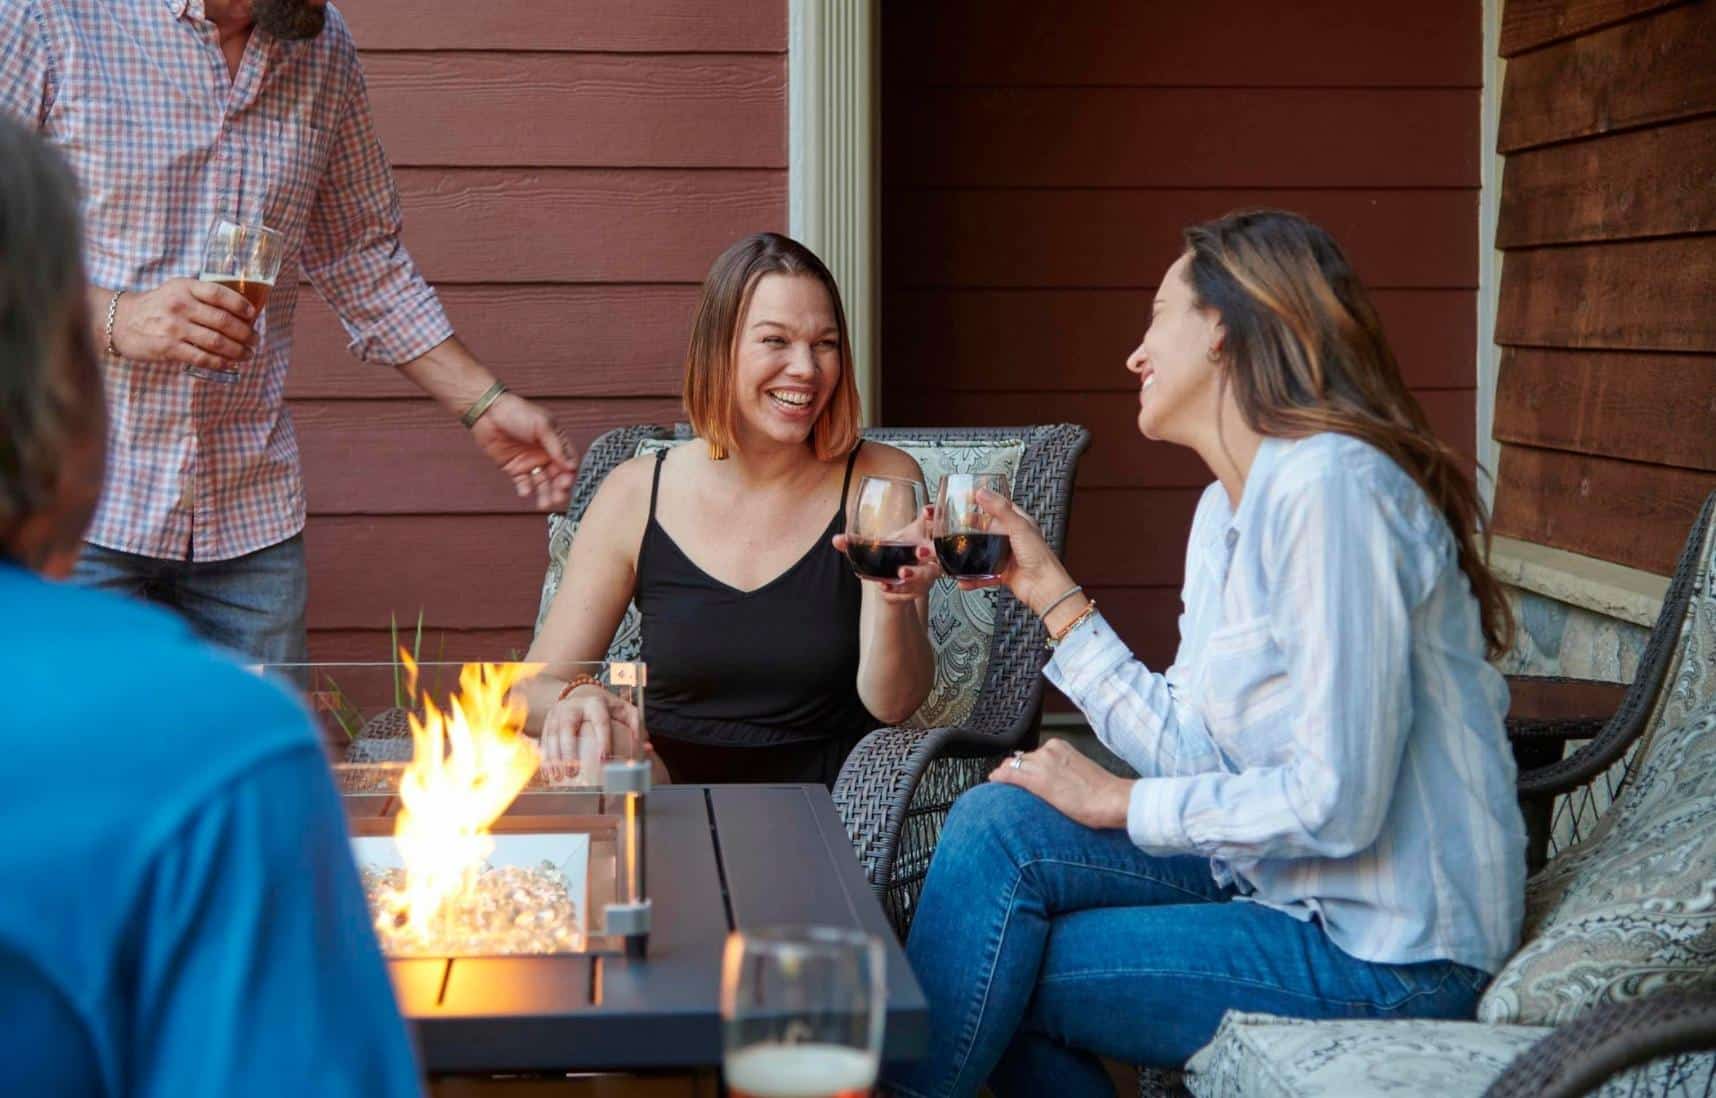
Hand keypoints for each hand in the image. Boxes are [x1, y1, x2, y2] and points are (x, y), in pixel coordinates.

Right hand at [110, 278, 255, 370]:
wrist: (120, 320)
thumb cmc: (157, 306)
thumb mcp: (176, 290)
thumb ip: (202, 296)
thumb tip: (240, 310)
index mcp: (185, 287)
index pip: (219, 293)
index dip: (240, 304)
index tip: (252, 315)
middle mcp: (180, 305)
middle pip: (223, 321)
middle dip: (246, 333)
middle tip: (255, 340)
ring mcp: (174, 327)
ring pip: (216, 341)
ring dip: (238, 350)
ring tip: (247, 354)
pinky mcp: (168, 347)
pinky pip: (202, 357)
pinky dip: (220, 362)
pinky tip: (229, 363)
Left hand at [469, 392, 577, 509]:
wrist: (487, 412)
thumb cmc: (517, 412)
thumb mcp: (542, 425)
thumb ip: (557, 446)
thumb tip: (571, 466)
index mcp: (555, 441)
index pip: (568, 462)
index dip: (569, 473)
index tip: (567, 481)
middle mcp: (544, 453)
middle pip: (557, 476)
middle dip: (559, 488)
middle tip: (558, 498)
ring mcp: (529, 462)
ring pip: (542, 483)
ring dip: (545, 494)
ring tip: (544, 504)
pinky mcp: (514, 468)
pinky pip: (523, 482)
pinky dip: (526, 489)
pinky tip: (525, 492)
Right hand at [536, 684, 639, 785]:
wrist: (578, 694)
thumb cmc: (605, 708)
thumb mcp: (622, 710)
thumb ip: (635, 726)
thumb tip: (647, 748)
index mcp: (595, 703)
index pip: (600, 722)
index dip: (603, 740)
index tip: (604, 759)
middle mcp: (573, 707)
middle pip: (567, 728)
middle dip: (569, 751)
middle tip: (574, 772)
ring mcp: (557, 713)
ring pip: (552, 735)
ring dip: (553, 757)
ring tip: (558, 776)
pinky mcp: (547, 721)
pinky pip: (544, 740)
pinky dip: (545, 757)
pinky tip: (548, 773)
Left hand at [832, 505, 940, 603]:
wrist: (893, 582)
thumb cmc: (890, 556)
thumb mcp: (876, 546)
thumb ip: (856, 543)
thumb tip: (836, 540)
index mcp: (919, 535)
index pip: (932, 521)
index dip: (932, 515)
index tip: (925, 511)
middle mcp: (928, 553)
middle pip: (937, 551)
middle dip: (928, 551)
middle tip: (919, 553)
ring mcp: (927, 572)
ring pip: (928, 574)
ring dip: (914, 575)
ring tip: (900, 574)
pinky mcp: (921, 589)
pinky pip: (915, 591)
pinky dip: (900, 591)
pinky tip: (886, 587)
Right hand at [954, 489, 1073, 612]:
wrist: (1043, 586)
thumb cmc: (1039, 557)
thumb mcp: (1019, 527)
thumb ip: (1000, 509)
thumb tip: (984, 493)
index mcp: (1021, 524)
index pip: (1001, 506)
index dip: (986, 500)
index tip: (970, 496)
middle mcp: (1013, 539)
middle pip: (989, 527)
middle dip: (973, 524)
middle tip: (959, 521)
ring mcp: (1007, 556)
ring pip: (984, 550)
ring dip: (971, 550)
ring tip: (958, 548)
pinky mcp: (1002, 572)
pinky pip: (984, 574)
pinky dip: (973, 577)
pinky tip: (964, 577)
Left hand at [989, 738, 1132, 829]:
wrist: (1111, 799)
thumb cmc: (1102, 791)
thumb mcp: (1080, 771)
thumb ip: (1064, 769)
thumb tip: (1055, 779)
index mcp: (1060, 746)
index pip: (1034, 754)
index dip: (1025, 765)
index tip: (1021, 773)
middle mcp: (1048, 750)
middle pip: (1022, 759)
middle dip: (1015, 770)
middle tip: (1009, 781)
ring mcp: (1041, 763)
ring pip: (1013, 766)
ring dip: (1006, 775)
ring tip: (1000, 784)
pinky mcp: (1036, 780)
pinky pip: (1009, 775)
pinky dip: (999, 778)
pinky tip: (993, 781)